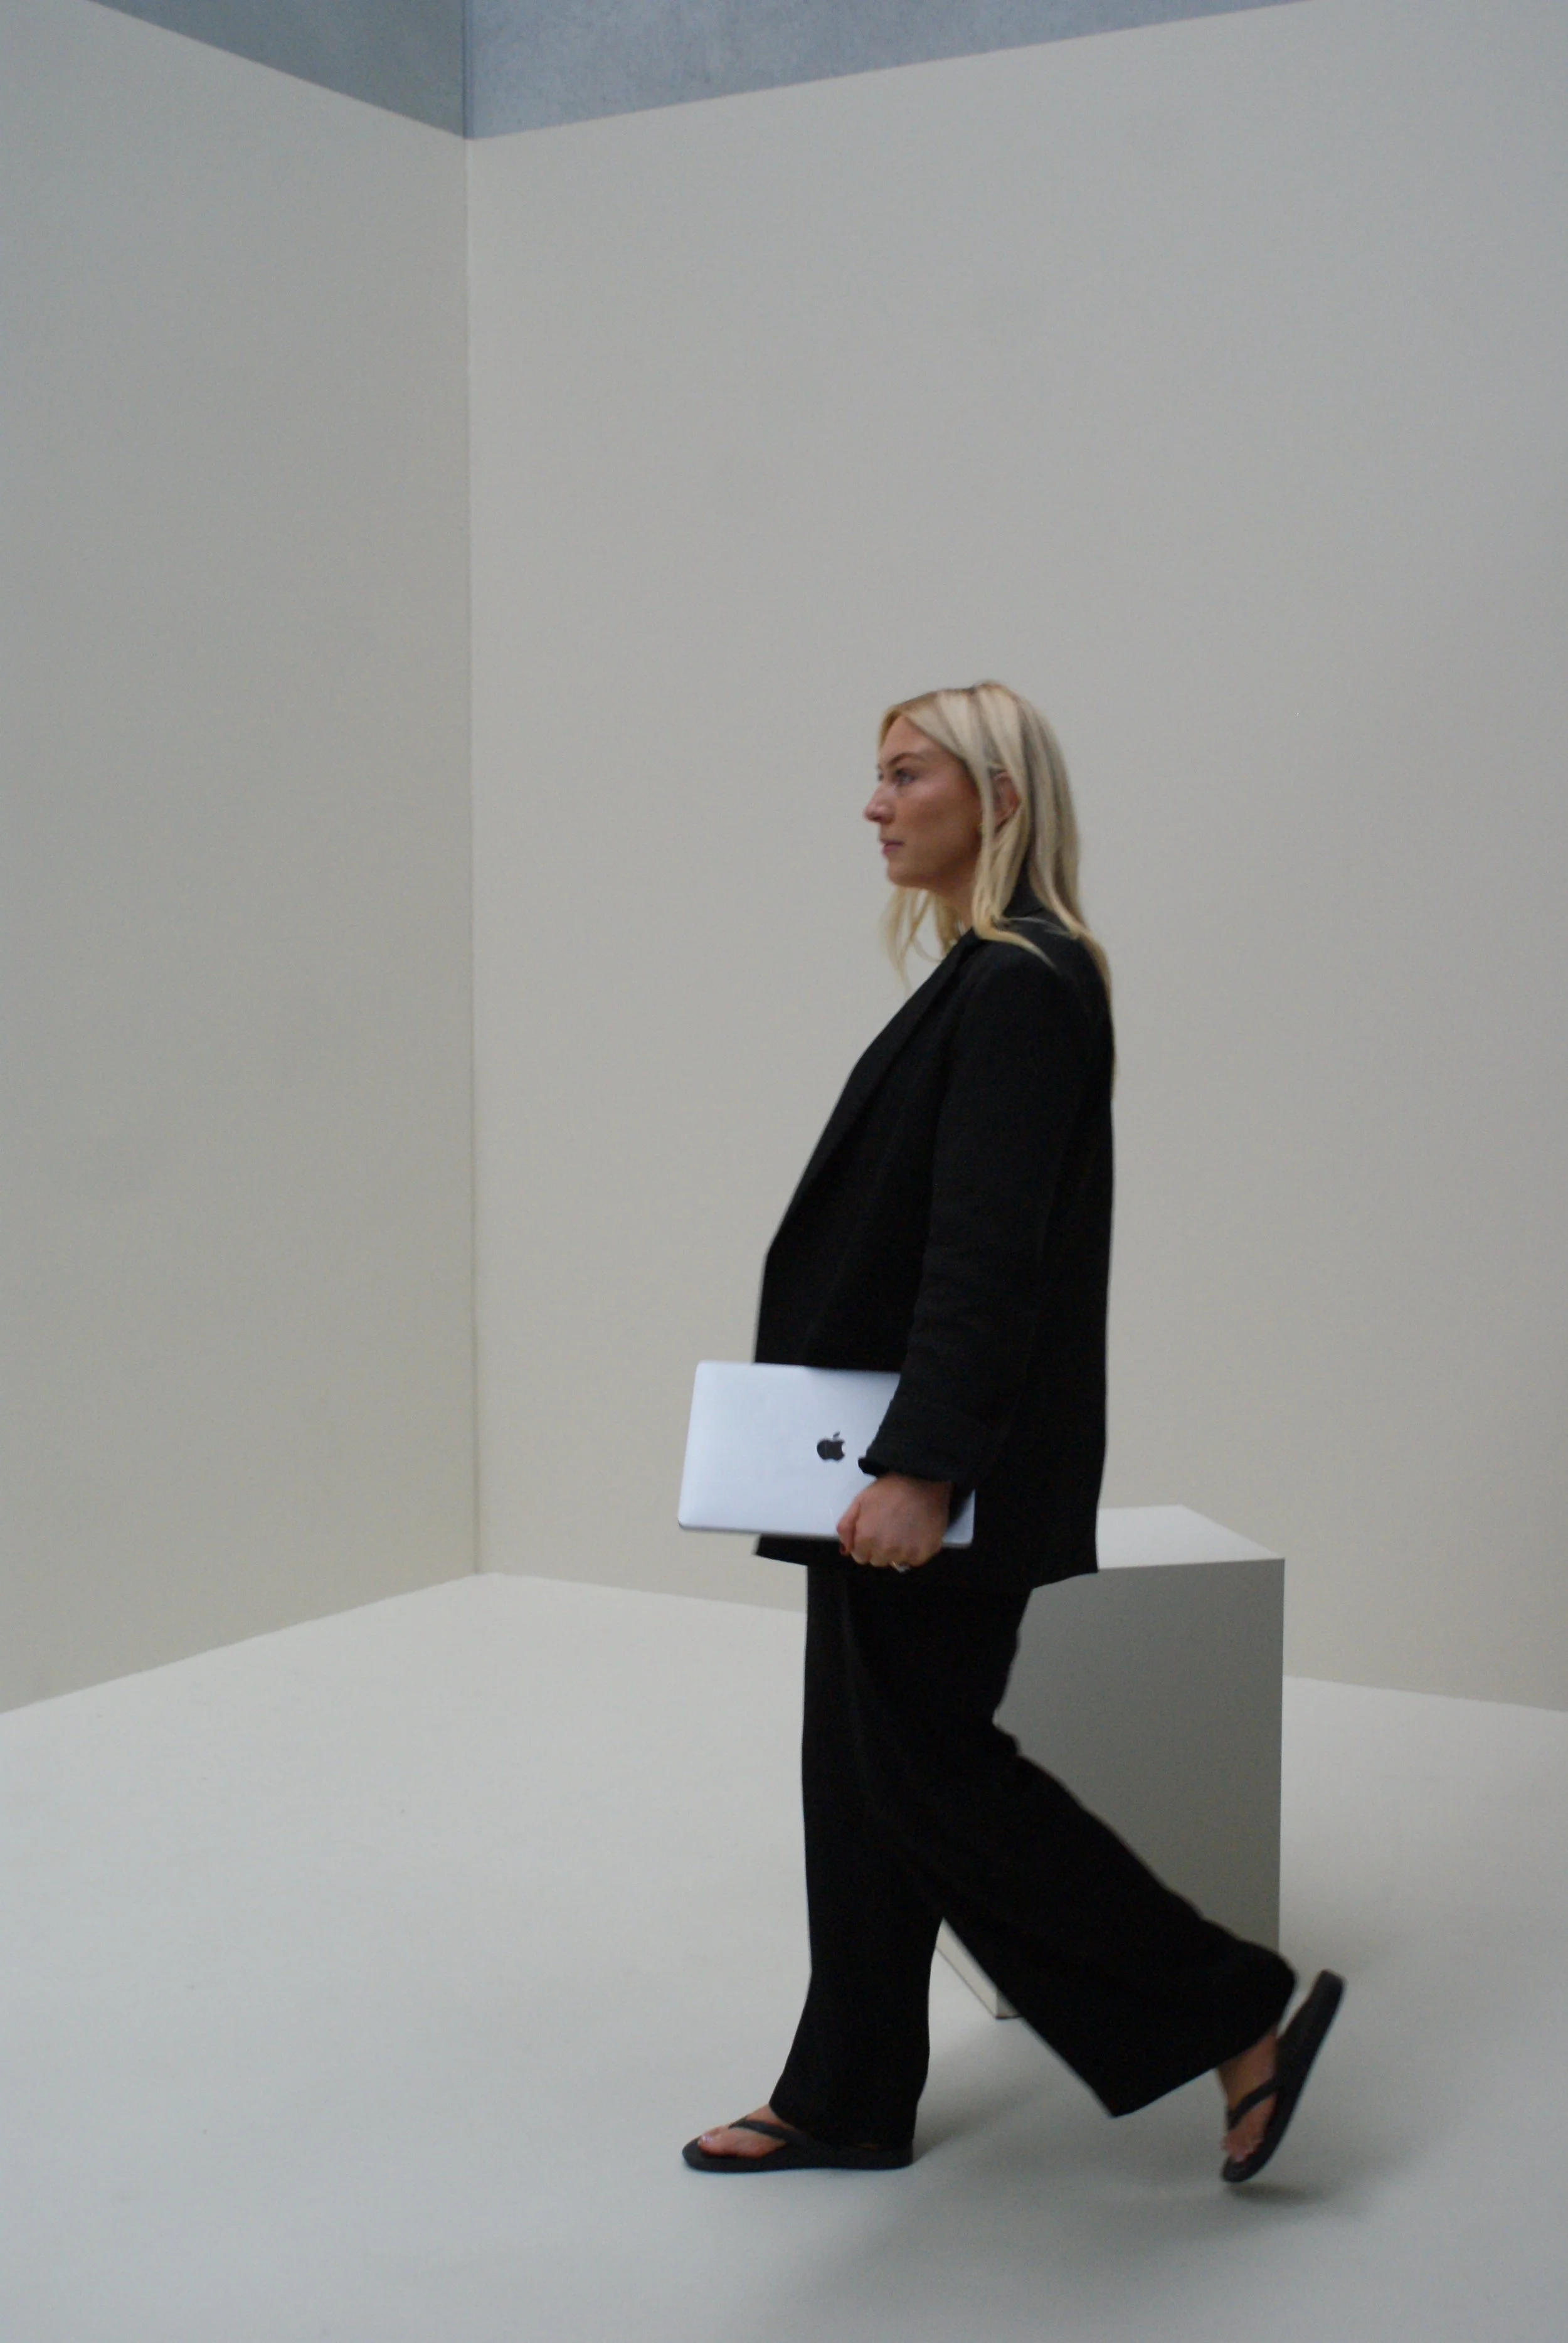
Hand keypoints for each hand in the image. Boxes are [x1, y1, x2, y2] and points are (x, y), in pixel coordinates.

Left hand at [837, 1474, 951, 1570]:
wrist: (923, 1481)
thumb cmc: (889, 1489)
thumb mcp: (860, 1501)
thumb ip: (847, 1526)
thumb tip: (846, 1550)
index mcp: (866, 1538)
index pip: (860, 1557)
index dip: (865, 1544)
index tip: (873, 1531)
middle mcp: (885, 1551)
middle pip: (878, 1561)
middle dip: (879, 1549)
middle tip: (888, 1529)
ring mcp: (906, 1554)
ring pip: (895, 1562)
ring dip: (896, 1551)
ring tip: (903, 1530)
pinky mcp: (924, 1553)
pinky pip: (913, 1561)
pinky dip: (913, 1551)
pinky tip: (915, 1534)